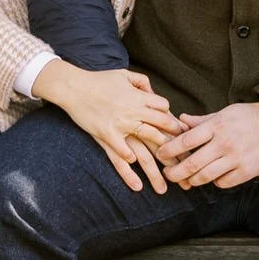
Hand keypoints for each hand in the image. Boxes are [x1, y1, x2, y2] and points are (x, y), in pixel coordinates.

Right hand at [35, 61, 174, 192]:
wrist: (74, 87)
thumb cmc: (98, 80)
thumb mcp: (124, 74)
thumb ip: (141, 81)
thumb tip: (152, 91)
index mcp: (139, 97)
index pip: (165, 111)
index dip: (172, 122)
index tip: (179, 136)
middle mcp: (134, 112)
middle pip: (161, 132)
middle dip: (175, 149)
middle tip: (184, 164)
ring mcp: (121, 125)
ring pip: (145, 150)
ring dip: (156, 169)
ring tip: (165, 185)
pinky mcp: (106, 135)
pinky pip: (121, 155)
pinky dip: (128, 169)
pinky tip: (136, 184)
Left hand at [158, 100, 258, 190]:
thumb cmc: (251, 116)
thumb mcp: (226, 112)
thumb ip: (202, 120)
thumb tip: (181, 120)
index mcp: (217, 125)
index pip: (186, 141)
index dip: (169, 150)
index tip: (160, 155)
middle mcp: (224, 143)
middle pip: (192, 164)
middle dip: (175, 172)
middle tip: (168, 174)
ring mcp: (236, 159)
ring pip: (205, 177)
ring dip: (191, 181)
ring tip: (185, 180)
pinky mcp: (247, 171)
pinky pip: (223, 182)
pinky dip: (214, 182)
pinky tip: (212, 178)